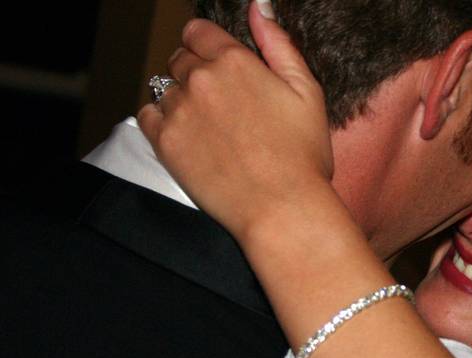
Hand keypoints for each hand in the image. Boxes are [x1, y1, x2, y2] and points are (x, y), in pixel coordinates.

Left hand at [139, 2, 333, 241]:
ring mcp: (180, 110)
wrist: (283, 208)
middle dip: (195, 72)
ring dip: (180, 98)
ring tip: (208, 126)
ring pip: (164, 87)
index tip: (218, 63)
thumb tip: (259, 6)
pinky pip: (148, 115)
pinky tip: (188, 137)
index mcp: (236, 61)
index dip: (207, 45)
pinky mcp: (165, 142)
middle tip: (221, 104)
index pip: (198, 31)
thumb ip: (279, 44)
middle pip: (180, 58)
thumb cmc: (303, 156)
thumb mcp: (307, 92)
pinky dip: (162, 121)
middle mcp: (202, 79)